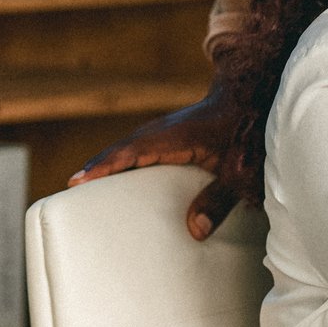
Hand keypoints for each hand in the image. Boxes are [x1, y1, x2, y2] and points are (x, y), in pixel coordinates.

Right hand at [69, 82, 245, 239]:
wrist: (255, 96)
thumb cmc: (249, 131)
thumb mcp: (240, 171)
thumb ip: (219, 200)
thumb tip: (194, 231)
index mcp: (178, 137)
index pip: (133, 151)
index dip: (106, 166)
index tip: (79, 180)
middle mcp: (166, 129)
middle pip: (124, 148)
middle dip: (98, 166)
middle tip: (72, 189)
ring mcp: (168, 128)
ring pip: (130, 144)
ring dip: (108, 160)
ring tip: (85, 183)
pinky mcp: (173, 132)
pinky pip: (140, 144)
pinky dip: (123, 156)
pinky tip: (118, 171)